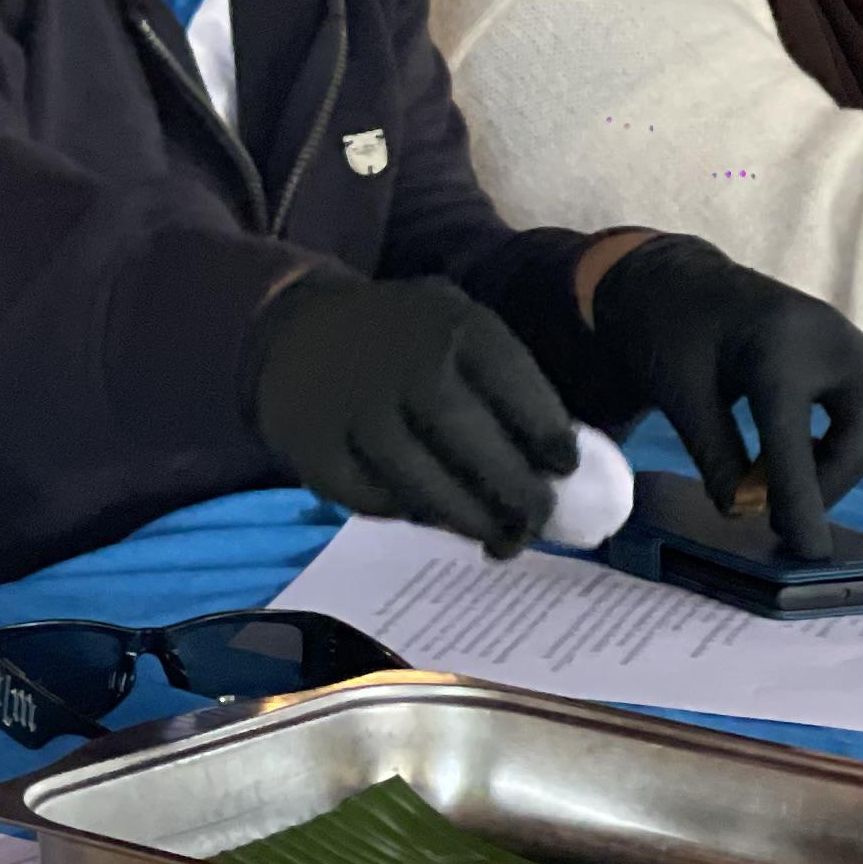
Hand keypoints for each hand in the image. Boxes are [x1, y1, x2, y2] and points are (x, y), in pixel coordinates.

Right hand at [250, 271, 577, 555]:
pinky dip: (404, 514)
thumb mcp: (458, 326)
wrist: (297, 328)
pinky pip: (372, 500)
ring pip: (424, 486)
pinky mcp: (314, 448)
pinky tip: (426, 513)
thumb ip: (504, 381)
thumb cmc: (403, 338)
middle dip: (517, 495)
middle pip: (475, 446)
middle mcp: (405, 364)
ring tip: (495, 537)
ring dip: (468, 519)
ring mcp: (355, 409)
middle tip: (536, 523)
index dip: (550, 438)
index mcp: (455, 327)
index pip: (518, 391)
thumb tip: (554, 464)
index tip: (565, 468)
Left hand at [588, 234, 862, 557]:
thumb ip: (715, 455)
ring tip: (798, 488)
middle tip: (792, 514)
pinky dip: (852, 437)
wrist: (676, 279)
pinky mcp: (850, 344)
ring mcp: (846, 336)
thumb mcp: (679, 397)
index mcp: (774, 347)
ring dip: (849, 459)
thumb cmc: (670, 333)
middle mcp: (826, 336)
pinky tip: (807, 458)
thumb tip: (744, 512)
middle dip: (835, 476)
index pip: (796, 437)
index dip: (802, 497)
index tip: (807, 548)